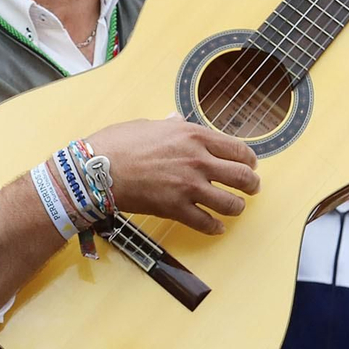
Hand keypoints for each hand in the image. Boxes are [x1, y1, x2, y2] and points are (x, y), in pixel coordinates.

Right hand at [84, 117, 260, 234]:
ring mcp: (188, 186)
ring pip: (231, 203)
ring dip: (237, 207)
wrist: (97, 169)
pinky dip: (215, 227)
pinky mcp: (176, 208)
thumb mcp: (149, 125)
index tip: (249, 165)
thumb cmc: (118, 143)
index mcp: (194, 136)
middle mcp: (198, 160)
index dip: (249, 160)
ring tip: (235, 208)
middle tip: (251, 188)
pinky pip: (207, 222)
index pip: (238, 149)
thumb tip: (176, 120)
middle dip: (251, 184)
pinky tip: (217, 226)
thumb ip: (171, 125)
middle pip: (242, 176)